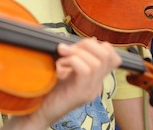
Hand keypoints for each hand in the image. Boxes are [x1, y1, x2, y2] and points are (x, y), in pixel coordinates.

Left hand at [4, 38, 120, 128]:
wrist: (39, 112)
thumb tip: (89, 40)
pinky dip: (72, 61)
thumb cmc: (50, 88)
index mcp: (96, 78)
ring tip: (62, 55)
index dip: (99, 45)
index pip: (113, 57)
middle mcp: (97, 85)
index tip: (79, 46)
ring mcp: (90, 90)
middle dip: (87, 44)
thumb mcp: (68, 68)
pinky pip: (85, 71)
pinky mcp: (80, 93)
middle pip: (107, 55)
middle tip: (69, 48)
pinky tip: (61, 65)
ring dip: (77, 52)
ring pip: (96, 62)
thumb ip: (78, 56)